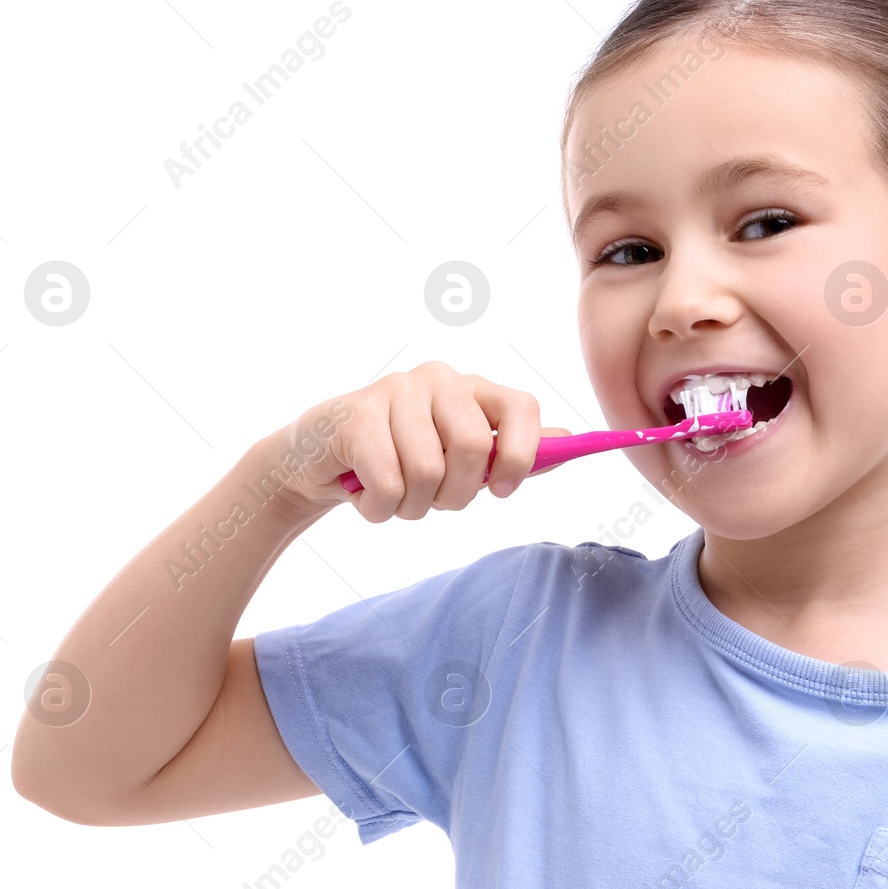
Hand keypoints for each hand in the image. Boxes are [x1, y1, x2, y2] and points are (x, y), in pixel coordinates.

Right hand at [259, 361, 571, 522]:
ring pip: (428, 473)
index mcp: (471, 388)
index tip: (503, 490)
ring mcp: (394, 392)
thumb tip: (568, 440)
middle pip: (473, 448)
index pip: (521, 407)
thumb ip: (510, 449)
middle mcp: (437, 379)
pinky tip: (366, 493)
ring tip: (395, 495)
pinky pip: (389, 484)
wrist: (319, 461)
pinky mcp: (356, 416)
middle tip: (432, 500)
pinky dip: (380, 509)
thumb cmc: (400, 459)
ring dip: (412, 506)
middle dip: (455, 495)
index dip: (522, 455)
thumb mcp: (458, 457)